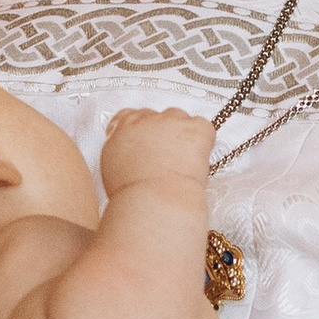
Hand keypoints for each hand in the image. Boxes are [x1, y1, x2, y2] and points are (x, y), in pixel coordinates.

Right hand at [99, 106, 214, 194]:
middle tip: (169, 158)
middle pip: (159, 117)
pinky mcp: (196, 129)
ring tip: (184, 162)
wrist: (154, 202)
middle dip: (166, 133)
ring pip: (182, 119)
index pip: (132, 116)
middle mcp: (147, 120)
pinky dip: (205, 140)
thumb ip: (123, 156)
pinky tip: (199, 158)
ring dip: (185, 136)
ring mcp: (172, 122)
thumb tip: (132, 160)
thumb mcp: (114, 171)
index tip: (148, 141)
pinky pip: (203, 127)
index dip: (143, 129)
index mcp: (123, 129)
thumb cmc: (133, 195)